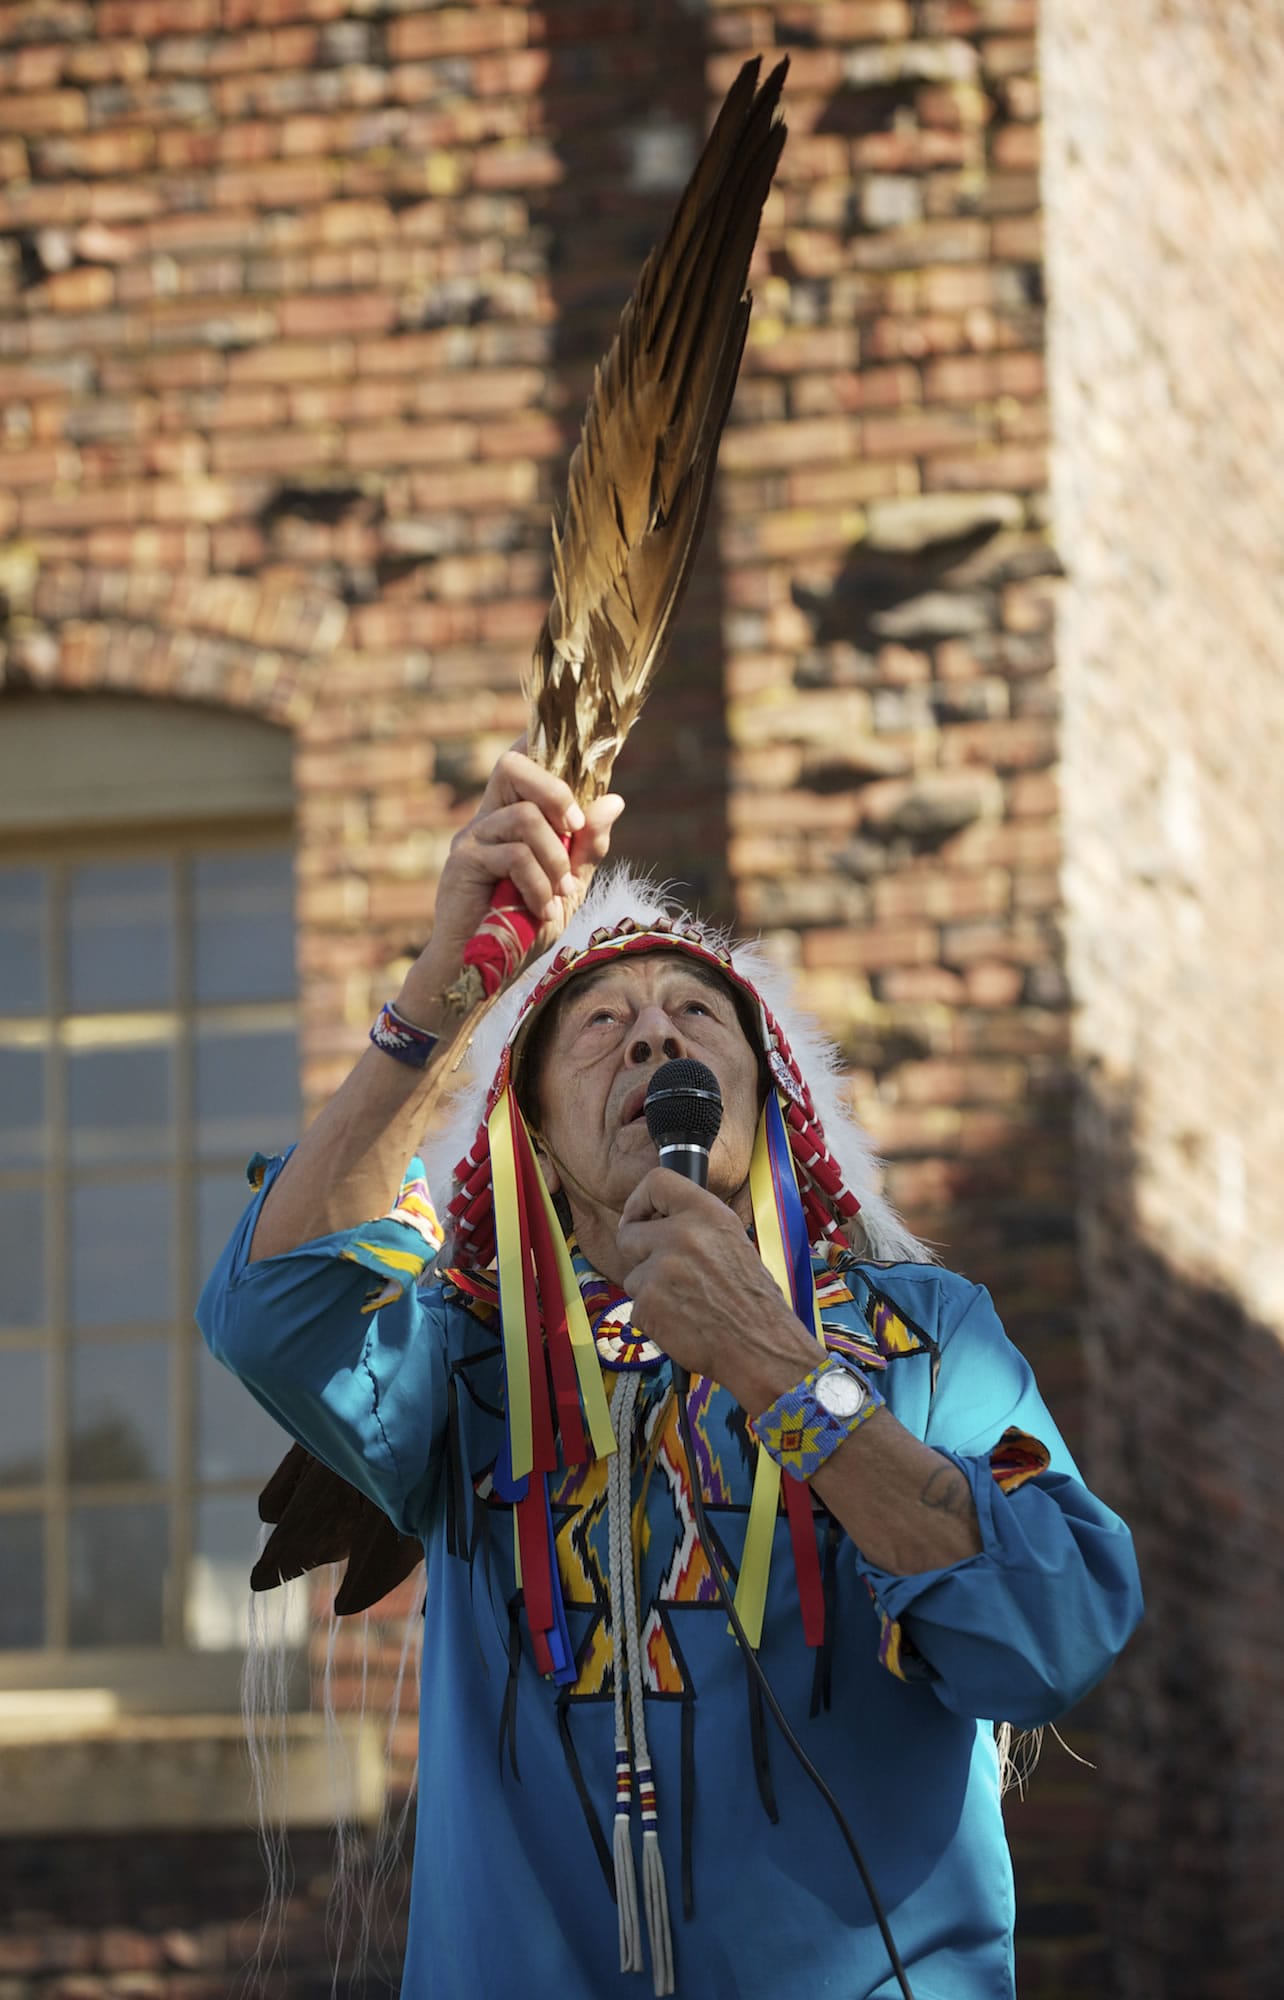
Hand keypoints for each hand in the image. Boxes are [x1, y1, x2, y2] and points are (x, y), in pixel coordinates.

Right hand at [413, 745, 623, 987]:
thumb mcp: (569, 885)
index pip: (522, 762)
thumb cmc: (524, 929)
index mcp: (511, 816)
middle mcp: (487, 819)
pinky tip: (542, 910)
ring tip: (561, 894)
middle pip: (512, 765)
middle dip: (555, 791)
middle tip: (575, 828)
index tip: (578, 754)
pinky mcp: (463, 863)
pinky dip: (538, 884)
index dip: (543, 743)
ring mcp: (472, 839)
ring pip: (524, 818)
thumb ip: (588, 845)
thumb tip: (615, 799)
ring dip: (555, 858)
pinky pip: (514, 856)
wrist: (486, 973)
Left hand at [616, 1170, 814, 1397]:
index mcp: (707, 1214)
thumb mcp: (733, 1242)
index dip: (640, 1201)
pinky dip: (653, 1317)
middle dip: (639, 1254)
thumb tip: (658, 1224)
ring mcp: (660, 1270)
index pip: (657, 1182)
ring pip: (632, 1275)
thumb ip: (695, 1228)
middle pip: (629, 1234)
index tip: (639, 1217)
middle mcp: (681, 1235)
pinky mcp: (647, 1303)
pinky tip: (681, 1322)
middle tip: (663, 1272)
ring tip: (686, 1303)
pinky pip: (635, 1307)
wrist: (761, 1346)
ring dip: (650, 1291)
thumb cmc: (753, 1301)